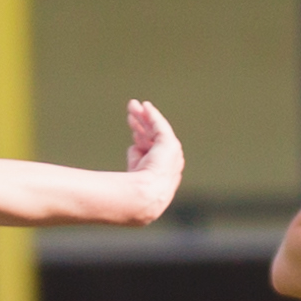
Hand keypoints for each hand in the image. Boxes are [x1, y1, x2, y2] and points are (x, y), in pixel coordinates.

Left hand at [119, 100, 181, 221]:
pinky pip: (160, 126)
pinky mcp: (170, 146)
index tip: (132, 128)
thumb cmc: (131, 193)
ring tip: (133, 105)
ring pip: (155, 131)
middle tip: (131, 110)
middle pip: (153, 138)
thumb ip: (133, 160)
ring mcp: (171, 155)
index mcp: (158, 173)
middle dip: (142, 124)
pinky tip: (145, 106)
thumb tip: (133, 147)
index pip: (150, 151)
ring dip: (145, 117)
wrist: (143, 195)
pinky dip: (153, 115)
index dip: (141, 138)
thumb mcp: (129, 175)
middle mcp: (168, 164)